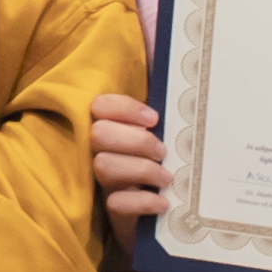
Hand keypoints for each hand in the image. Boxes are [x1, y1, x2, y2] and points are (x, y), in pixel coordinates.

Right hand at [87, 90, 170, 228]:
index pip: (100, 105)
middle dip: (134, 140)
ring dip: (141, 169)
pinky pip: (117, 203)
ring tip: (166, 178)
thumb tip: (159, 46)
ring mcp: (107, 184)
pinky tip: (163, 203)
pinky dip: (143, 201)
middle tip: (161, 151)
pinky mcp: (115, 214)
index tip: (154, 119)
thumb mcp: (168, 136)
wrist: (172, 225)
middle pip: (99, 134)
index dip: (124, 108)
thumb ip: (163, 101)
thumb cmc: (168, 169)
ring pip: (104, 165)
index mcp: (115, 131)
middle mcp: (104, 154)